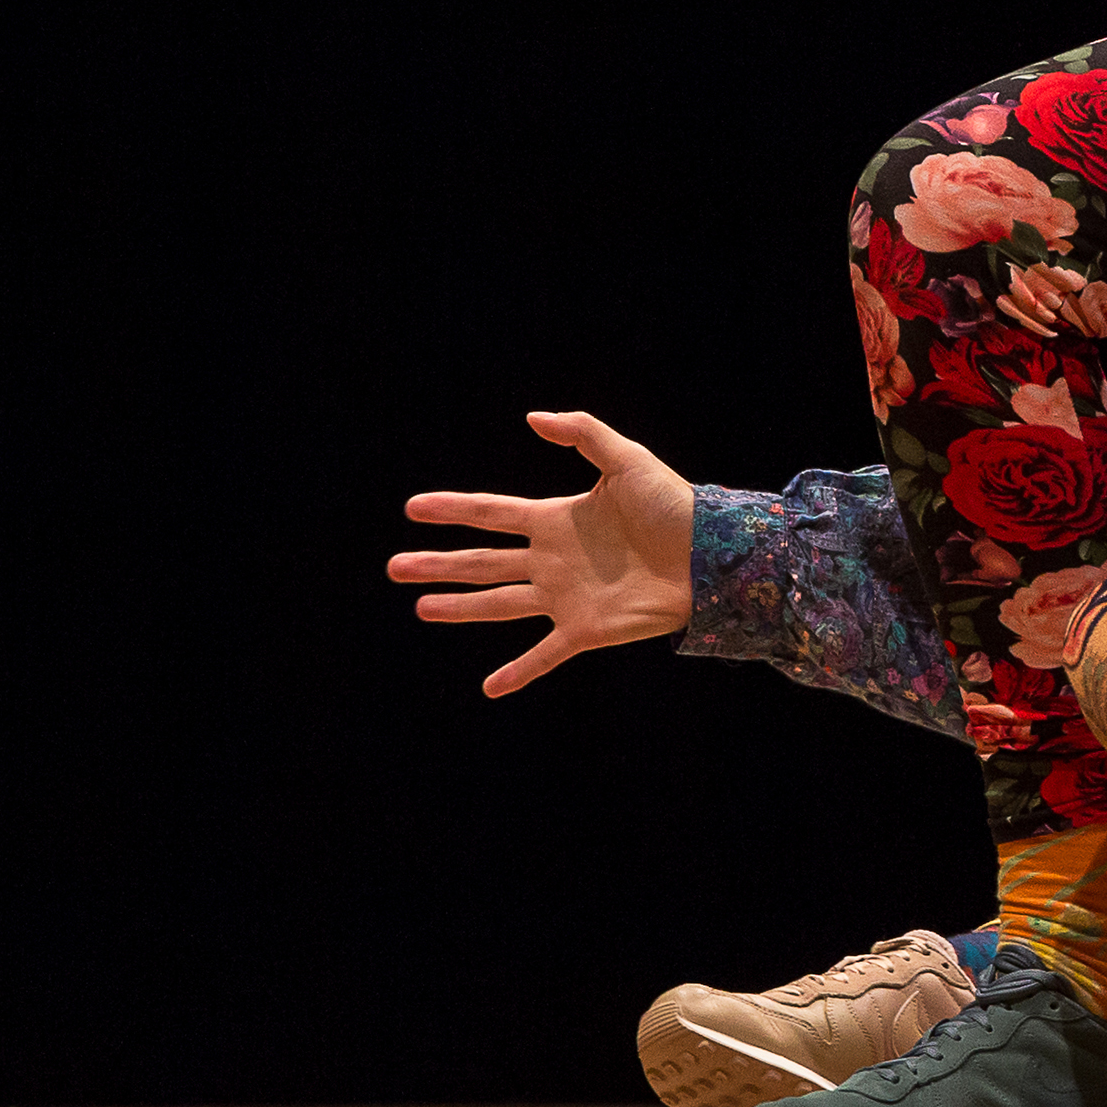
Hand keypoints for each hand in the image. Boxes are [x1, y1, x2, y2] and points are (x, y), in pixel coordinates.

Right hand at [389, 410, 697, 697]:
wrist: (713, 555)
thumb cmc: (675, 505)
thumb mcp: (628, 460)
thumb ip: (582, 434)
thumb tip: (532, 417)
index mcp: (557, 519)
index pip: (492, 513)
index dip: (453, 509)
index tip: (413, 508)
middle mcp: (552, 559)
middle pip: (482, 562)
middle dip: (438, 564)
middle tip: (393, 566)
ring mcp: (565, 596)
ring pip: (498, 604)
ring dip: (459, 608)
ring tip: (420, 608)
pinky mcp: (585, 629)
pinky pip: (544, 654)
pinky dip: (518, 672)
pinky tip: (489, 688)